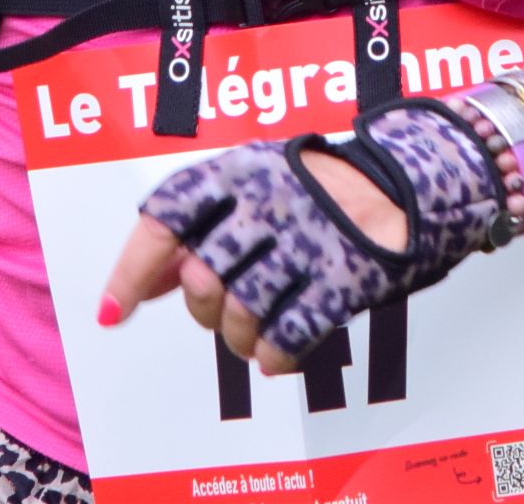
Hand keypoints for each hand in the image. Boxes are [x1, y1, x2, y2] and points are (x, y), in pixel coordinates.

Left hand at [98, 101, 504, 371]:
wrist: (410, 184)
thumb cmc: (316, 188)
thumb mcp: (255, 181)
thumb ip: (198, 225)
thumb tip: (146, 282)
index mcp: (239, 168)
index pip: (165, 218)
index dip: (131, 270)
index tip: (112, 313)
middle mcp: (269, 199)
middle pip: (200, 278)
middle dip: (201, 310)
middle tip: (218, 309)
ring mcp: (309, 238)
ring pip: (240, 313)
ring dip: (236, 337)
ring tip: (249, 334)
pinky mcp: (344, 278)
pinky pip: (289, 337)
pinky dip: (275, 355)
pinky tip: (277, 353)